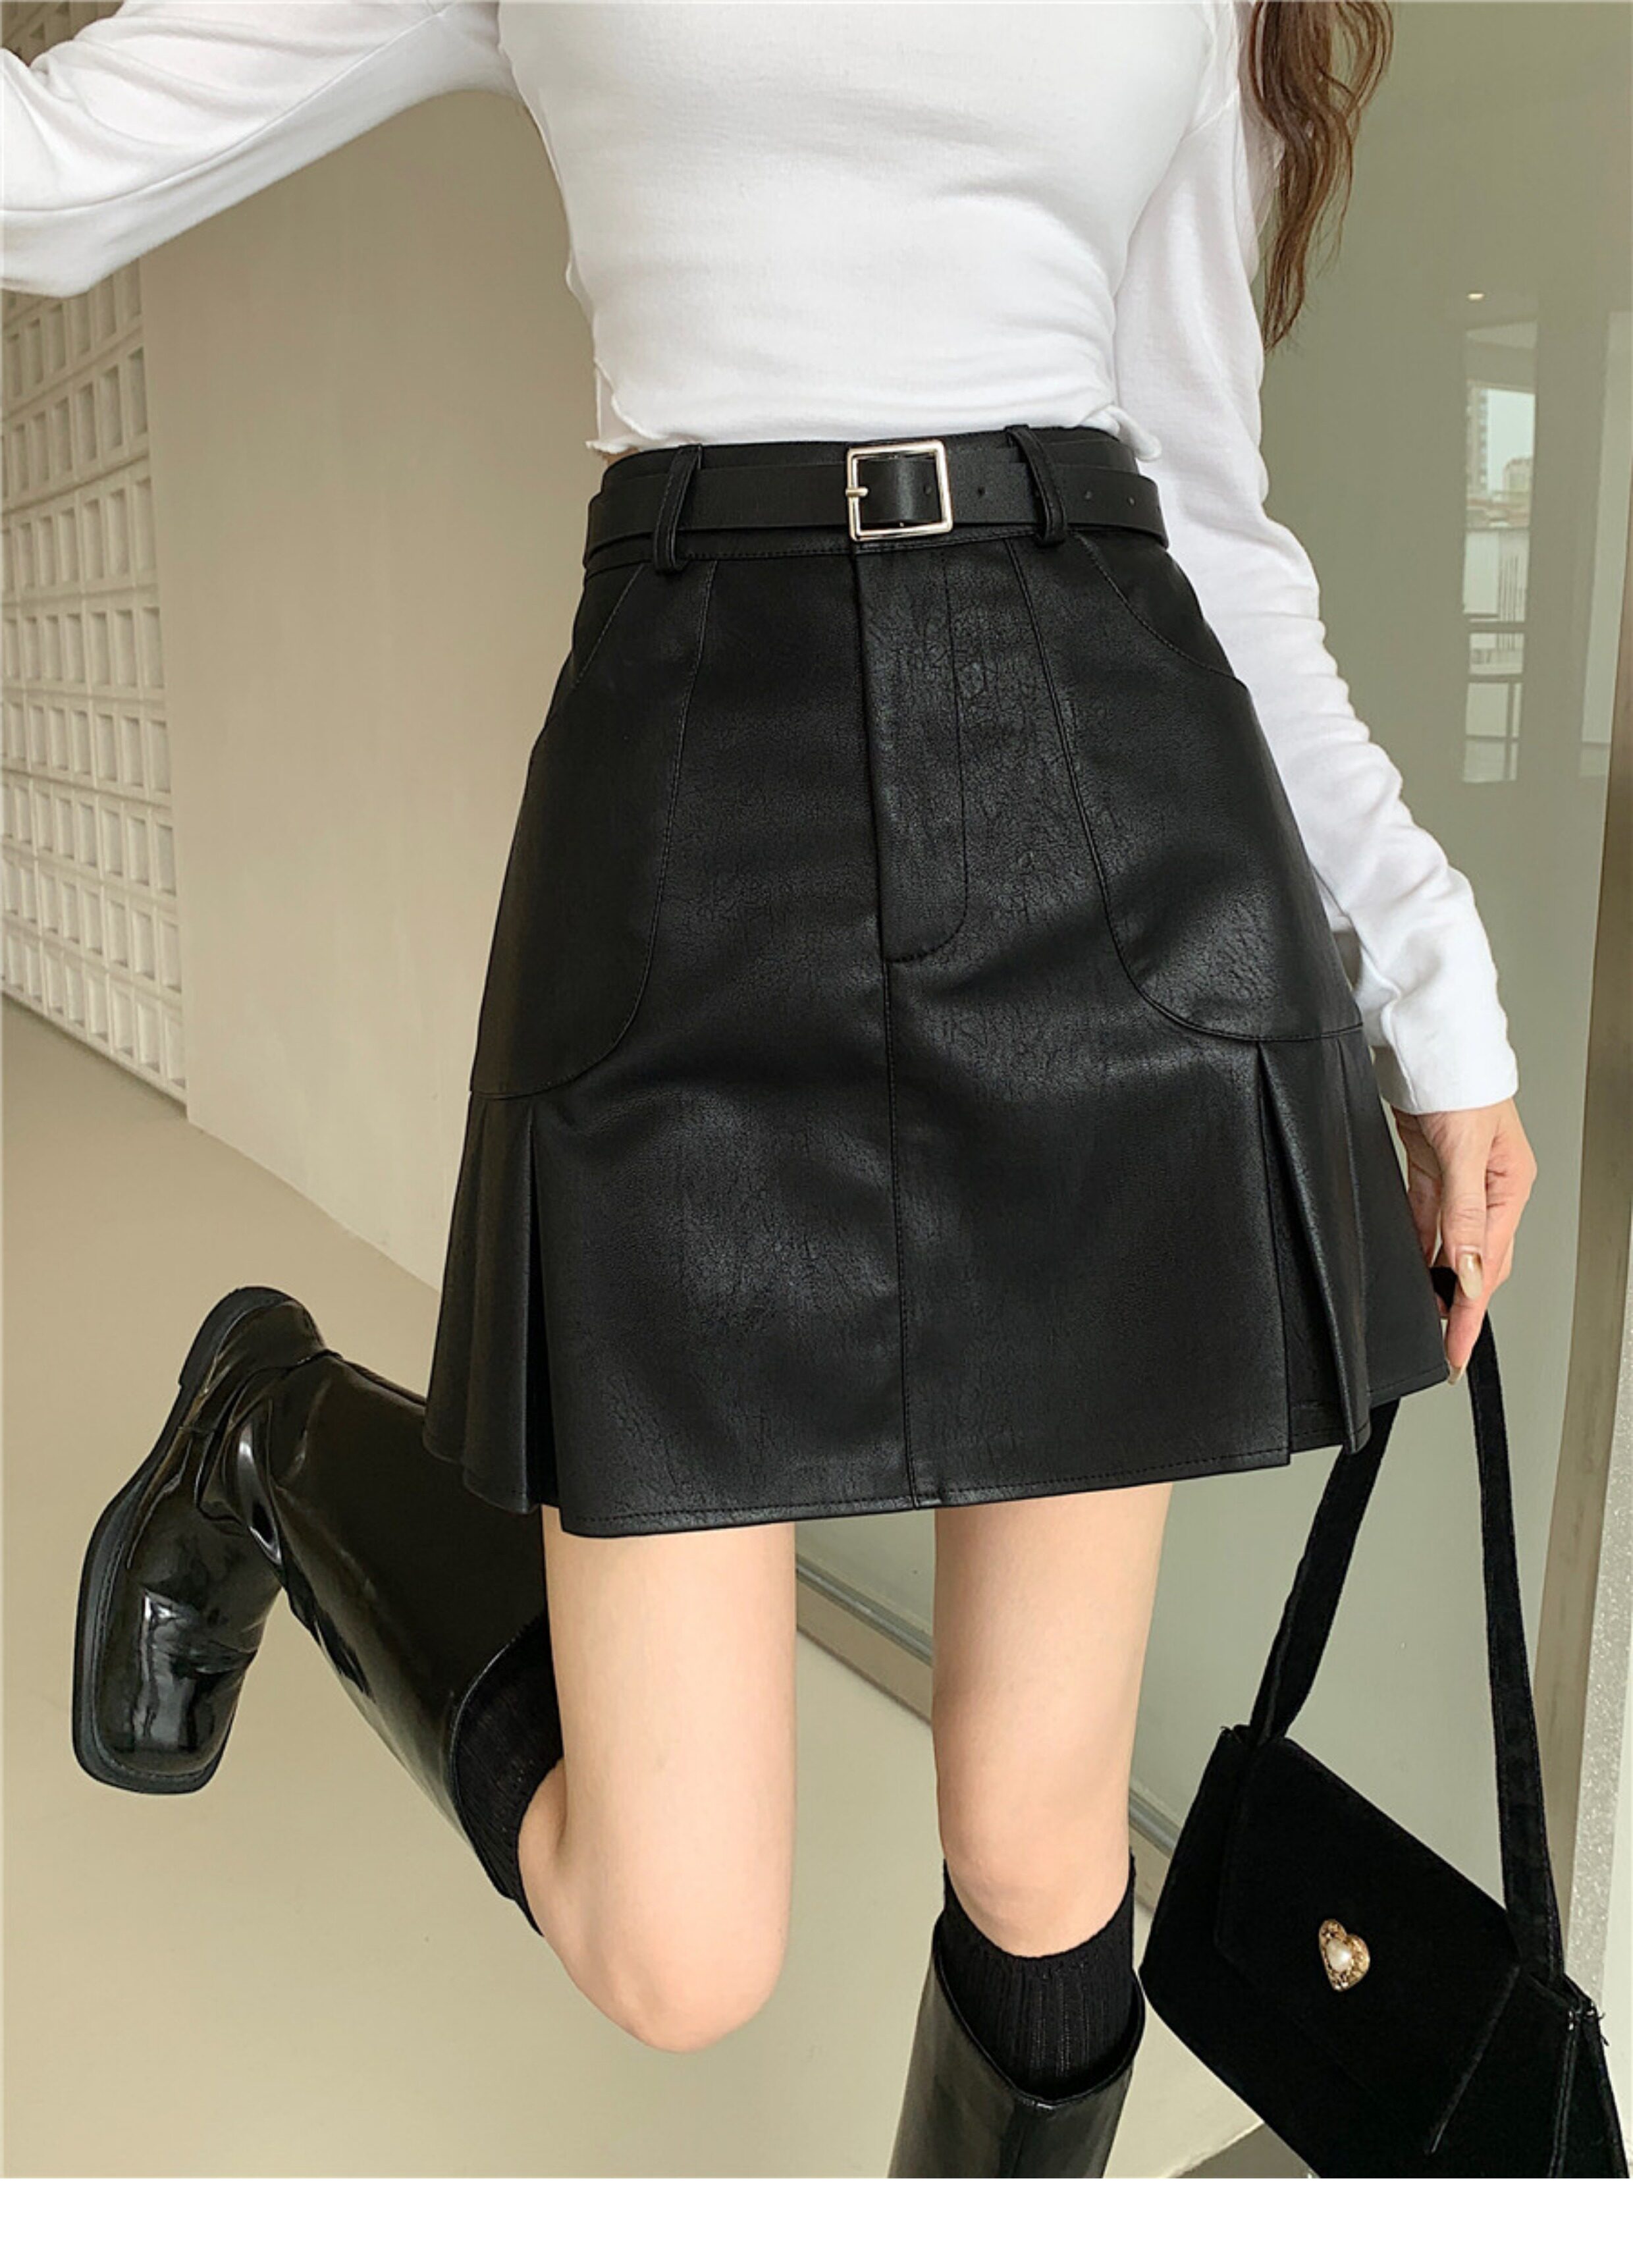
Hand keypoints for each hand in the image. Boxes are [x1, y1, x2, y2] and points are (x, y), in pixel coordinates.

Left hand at [1390, 1097, 1536, 1380]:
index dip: (1470, 1314)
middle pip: (1475, 1263)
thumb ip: (1464, 1215)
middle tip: (1441, 1346)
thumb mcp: (1465, 1154)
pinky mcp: (1430, 1168)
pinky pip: (1424, 1219)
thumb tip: (1469, 1271)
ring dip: (1437, 1280)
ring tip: (1423, 1316)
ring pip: (1449, 1245)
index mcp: (1510, 1188)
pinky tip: (1408, 1267)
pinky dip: (1417, 1246)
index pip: (1488, 1267)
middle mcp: (1488, 1188)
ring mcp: (1459, 1180)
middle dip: (1459, 1306)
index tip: (1456, 1351)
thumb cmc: (1460, 1080)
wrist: (1430, 1038)